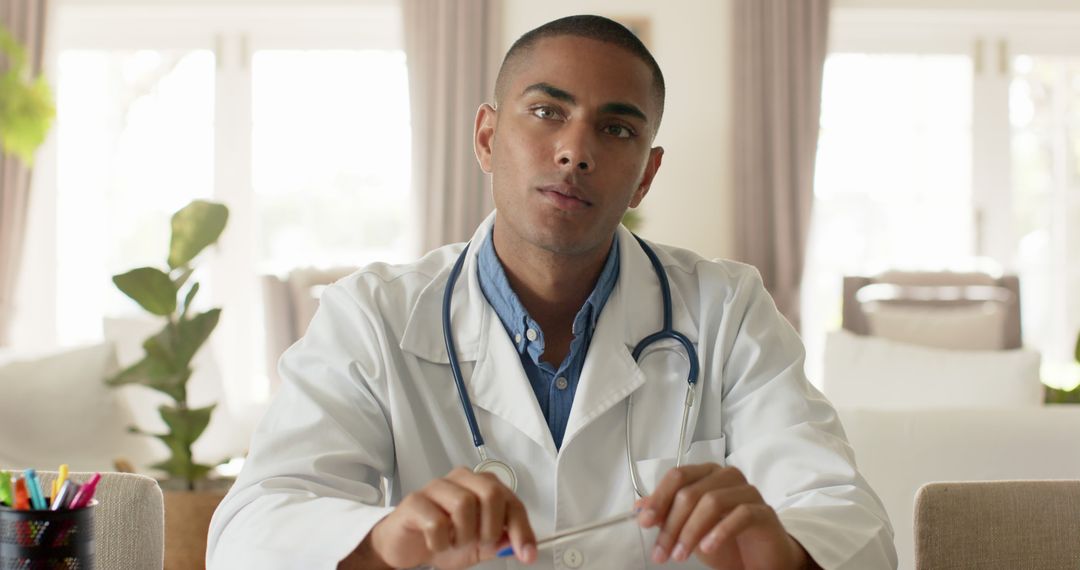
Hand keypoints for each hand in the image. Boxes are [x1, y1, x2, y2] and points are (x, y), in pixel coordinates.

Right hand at [363, 467, 536, 568]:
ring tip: (453, 542)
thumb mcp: (479, 545)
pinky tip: (435, 542)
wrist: (406, 546)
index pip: (511, 501)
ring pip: (464, 504)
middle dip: (490, 528)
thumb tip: (519, 543)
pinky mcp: (415, 501)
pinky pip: (436, 522)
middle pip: (491, 493)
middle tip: (479, 543)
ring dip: (463, 535)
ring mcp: (436, 487)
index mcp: (482, 485)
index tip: (526, 554)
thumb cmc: (443, 538)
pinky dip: (440, 542)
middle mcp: (461, 479)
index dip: (522, 529)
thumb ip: (500, 540)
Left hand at [636, 463, 811, 569]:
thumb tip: (640, 508)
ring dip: (691, 531)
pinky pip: (741, 514)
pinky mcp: (764, 512)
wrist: (759, 560)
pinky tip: (707, 548)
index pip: (678, 477)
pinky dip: (720, 532)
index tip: (645, 522)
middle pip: (691, 492)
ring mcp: (748, 492)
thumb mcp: (688, 528)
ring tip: (680, 555)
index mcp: (706, 474)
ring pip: (712, 502)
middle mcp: (727, 477)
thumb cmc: (725, 541)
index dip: (659, 498)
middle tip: (661, 551)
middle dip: (671, 524)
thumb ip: (667, 515)